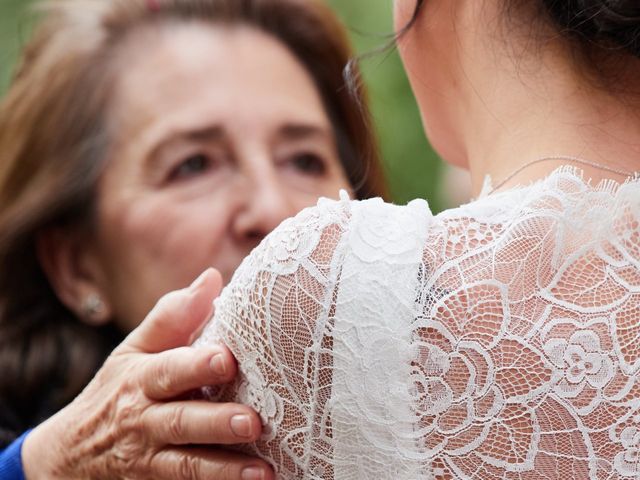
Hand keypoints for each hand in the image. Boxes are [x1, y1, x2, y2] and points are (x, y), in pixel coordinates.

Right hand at [22, 268, 273, 479]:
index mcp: (142, 379)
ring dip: (223, 470)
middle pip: (181, 422)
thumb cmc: (116, 391)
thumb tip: (213, 277)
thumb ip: (174, 316)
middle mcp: (143, 420)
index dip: (197, 366)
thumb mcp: (134, 351)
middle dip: (216, 423)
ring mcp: (147, 460)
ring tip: (262, 471)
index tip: (227, 360)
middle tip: (252, 422)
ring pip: (185, 466)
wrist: (68, 455)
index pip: (170, 370)